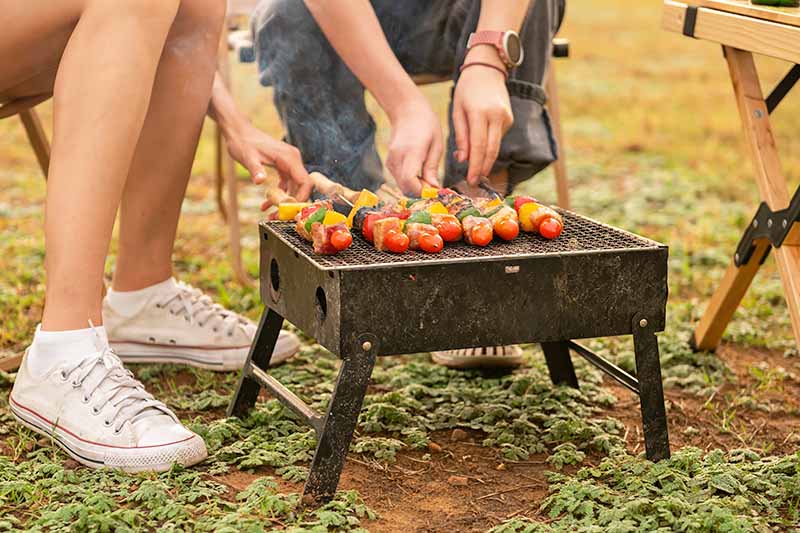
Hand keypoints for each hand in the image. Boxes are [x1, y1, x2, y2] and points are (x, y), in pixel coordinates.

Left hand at [223, 122, 311, 208]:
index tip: (292, 210)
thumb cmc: (243, 142)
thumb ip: (256, 169)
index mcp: (289, 158)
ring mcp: (289, 163)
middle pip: (301, 186)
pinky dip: (279, 194)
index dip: (302, 198)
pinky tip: (266, 203)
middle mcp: (293, 160)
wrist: (239, 132)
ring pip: (294, 186)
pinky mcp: (283, 165)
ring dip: (284, 201)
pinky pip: (286, 183)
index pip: (305, 181)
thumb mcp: (248, 157)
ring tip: (272, 214)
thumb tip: (259, 181)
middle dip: (292, 203)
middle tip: (279, 216)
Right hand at [385, 92, 443, 195]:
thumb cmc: (426, 125)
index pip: (410, 182)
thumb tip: (434, 188)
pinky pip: (400, 180)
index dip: (422, 191)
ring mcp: (390, 161)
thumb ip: (432, 167)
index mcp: (411, 152)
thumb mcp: (436, 144)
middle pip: (406, 188)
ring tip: (429, 177)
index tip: (435, 189)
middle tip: (434, 185)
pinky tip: (420, 173)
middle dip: (421, 192)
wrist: (406, 111)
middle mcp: (397, 158)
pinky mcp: (389, 163)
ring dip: (416, 188)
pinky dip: (410, 182)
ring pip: (402, 187)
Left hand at [452, 49, 513, 183]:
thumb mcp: (457, 111)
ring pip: (496, 147)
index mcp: (480, 114)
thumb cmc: (466, 90)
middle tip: (474, 182)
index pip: (479, 147)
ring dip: (486, 160)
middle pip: (491, 150)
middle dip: (483, 168)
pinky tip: (481, 146)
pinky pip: (498, 138)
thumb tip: (462, 160)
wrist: (486, 70)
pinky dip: (489, 146)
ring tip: (476, 172)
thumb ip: (461, 136)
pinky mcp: (510, 119)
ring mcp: (506, 118)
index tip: (471, 180)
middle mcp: (496, 116)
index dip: (475, 166)